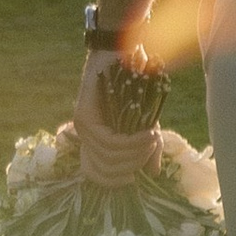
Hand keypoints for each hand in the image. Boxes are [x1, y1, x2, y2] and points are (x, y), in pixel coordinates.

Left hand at [70, 47, 164, 188]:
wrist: (123, 54)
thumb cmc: (135, 87)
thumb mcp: (144, 122)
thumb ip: (146, 148)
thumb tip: (153, 173)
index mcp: (94, 141)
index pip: (97, 176)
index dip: (116, 181)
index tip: (137, 176)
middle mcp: (83, 137)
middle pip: (105, 171)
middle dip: (132, 165)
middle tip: (151, 148)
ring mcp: (81, 128)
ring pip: (110, 156)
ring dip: (136, 151)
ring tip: (153, 137)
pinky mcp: (84, 118)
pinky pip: (110, 141)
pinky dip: (132, 142)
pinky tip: (148, 134)